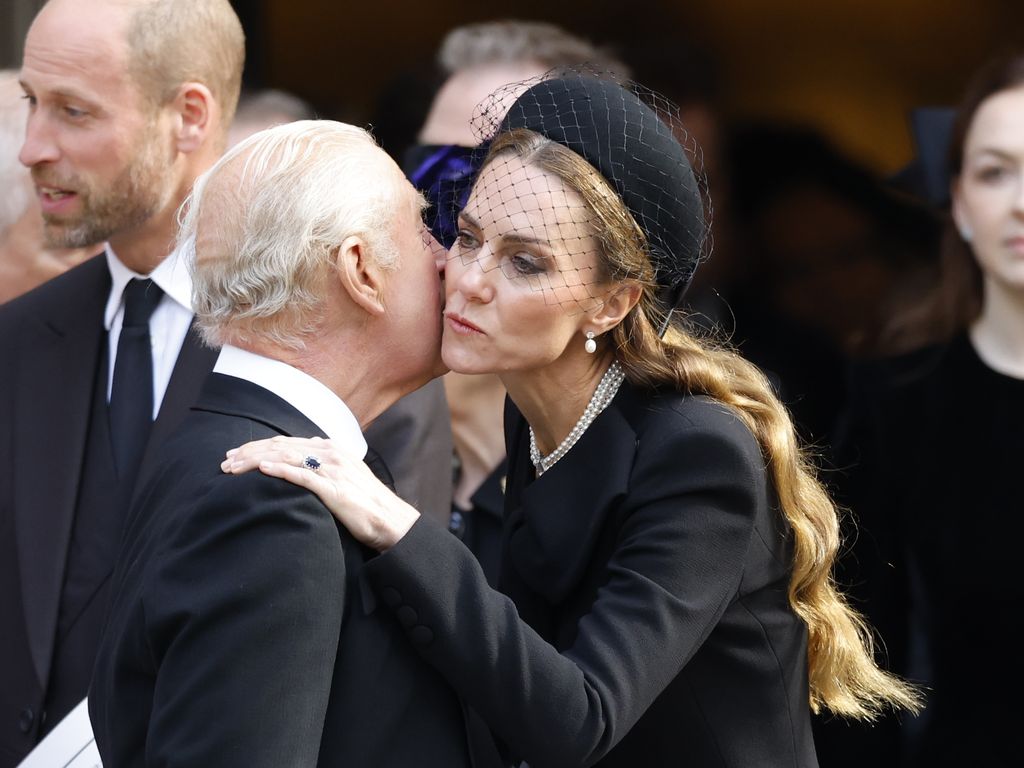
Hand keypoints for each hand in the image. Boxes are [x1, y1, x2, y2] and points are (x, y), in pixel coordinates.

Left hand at [220, 436, 419, 550]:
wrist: (392, 522)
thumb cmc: (368, 505)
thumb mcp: (346, 477)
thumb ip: (325, 467)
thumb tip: (306, 461)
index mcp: (332, 449)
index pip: (287, 442)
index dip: (259, 446)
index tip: (236, 454)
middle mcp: (331, 454)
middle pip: (281, 446)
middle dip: (249, 451)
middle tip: (225, 460)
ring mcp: (333, 470)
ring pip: (286, 457)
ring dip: (255, 460)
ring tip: (233, 467)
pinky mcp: (334, 489)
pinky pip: (302, 476)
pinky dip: (280, 470)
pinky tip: (262, 470)